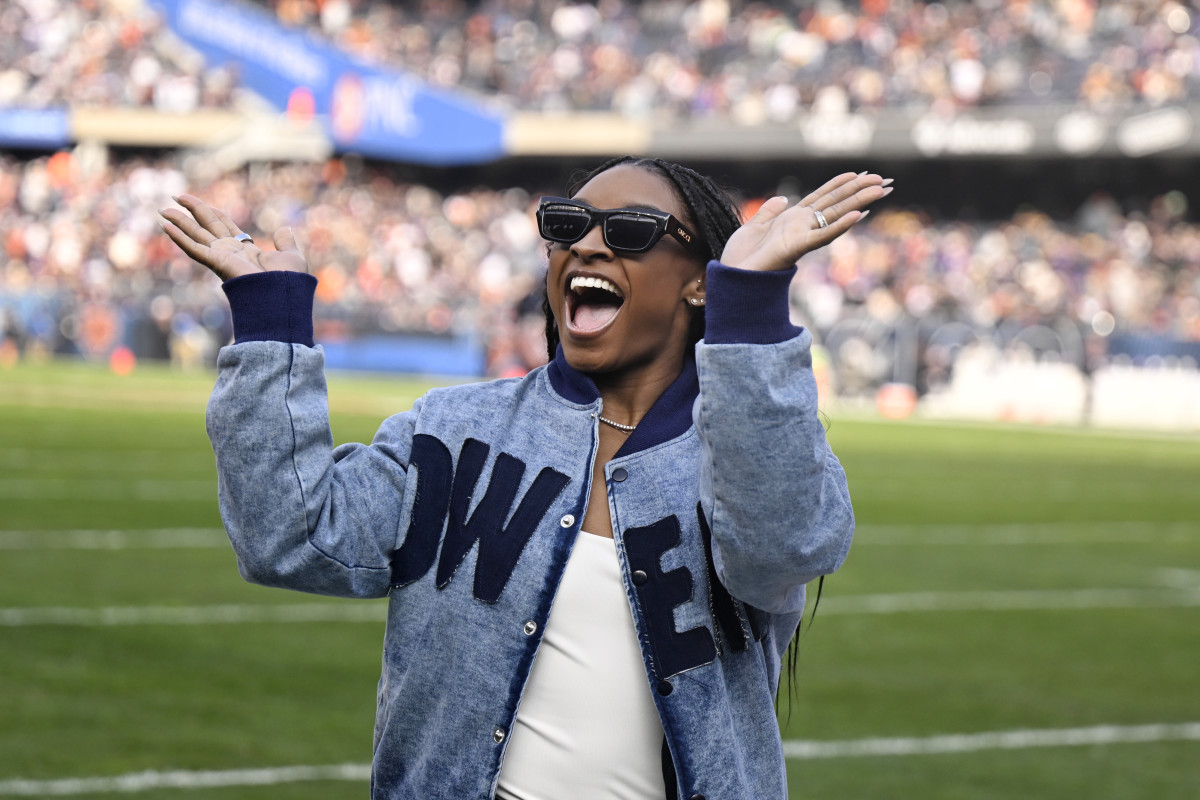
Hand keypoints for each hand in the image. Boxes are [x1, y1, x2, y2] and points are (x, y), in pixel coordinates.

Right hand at [159, 194, 306, 280]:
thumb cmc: (289, 281)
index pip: (224, 226)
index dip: (211, 213)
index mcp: (246, 250)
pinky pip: (193, 248)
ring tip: (162, 210)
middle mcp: (230, 253)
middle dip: (191, 210)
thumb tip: (284, 229)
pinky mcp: (216, 262)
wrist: (284, 294)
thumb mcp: (290, 255)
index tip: (199, 203)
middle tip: (174, 197)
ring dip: (179, 222)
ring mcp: (221, 257)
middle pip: (206, 226)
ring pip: (195, 235)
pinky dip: (179, 238)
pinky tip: (165, 226)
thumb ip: (285, 241)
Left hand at [719, 172, 891, 271]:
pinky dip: (840, 226)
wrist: (733, 277)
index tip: (860, 173)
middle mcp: (802, 226)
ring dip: (859, 201)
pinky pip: (822, 235)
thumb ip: (768, 211)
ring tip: (880, 190)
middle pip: (836, 203)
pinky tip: (858, 215)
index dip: (840, 184)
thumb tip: (781, 198)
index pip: (822, 197)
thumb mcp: (754, 226)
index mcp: (792, 219)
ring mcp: (802, 236)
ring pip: (836, 215)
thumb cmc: (742, 257)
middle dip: (859, 191)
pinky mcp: (797, 247)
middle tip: (885, 181)